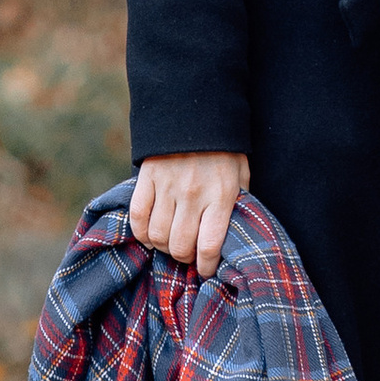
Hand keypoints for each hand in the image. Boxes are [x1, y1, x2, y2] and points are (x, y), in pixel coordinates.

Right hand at [129, 154, 249, 275]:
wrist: (196, 111)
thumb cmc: (224, 149)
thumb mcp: (241, 174)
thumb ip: (237, 203)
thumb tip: (232, 233)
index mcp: (221, 195)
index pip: (210, 245)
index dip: (207, 265)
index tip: (206, 269)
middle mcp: (194, 194)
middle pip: (180, 246)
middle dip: (184, 257)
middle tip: (187, 253)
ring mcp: (168, 186)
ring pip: (158, 236)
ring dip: (163, 246)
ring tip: (170, 242)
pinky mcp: (147, 178)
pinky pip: (138, 217)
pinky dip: (141, 232)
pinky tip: (150, 234)